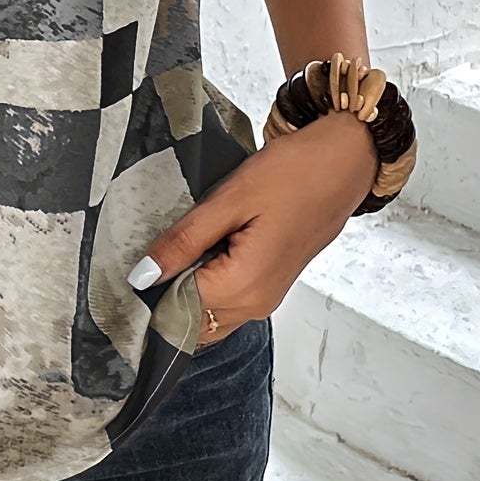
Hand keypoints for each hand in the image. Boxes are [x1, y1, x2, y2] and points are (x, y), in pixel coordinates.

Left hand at [133, 111, 378, 349]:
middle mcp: (256, 304)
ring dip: (187, 286)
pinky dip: (207, 280)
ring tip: (180, 243)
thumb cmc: (294, 174)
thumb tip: (143, 275)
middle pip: (191, 318)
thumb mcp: (229, 200)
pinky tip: (202, 246)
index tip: (133, 263)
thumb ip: (184, 241)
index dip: (150, 289)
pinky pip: (226, 299)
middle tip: (155, 248)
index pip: (175, 309)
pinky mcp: (271, 284)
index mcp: (244, 287)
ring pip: (208, 312)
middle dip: (166, 292)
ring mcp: (266, 298)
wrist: (345, 163)